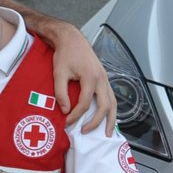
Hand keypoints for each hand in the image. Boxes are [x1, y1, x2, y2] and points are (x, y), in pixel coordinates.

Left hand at [35, 19, 116, 134]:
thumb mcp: (59, 73)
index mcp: (91, 77)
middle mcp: (102, 79)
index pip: (84, 103)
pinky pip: (112, 97)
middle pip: (104, 106)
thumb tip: (65, 110)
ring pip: (113, 103)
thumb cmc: (65, 54)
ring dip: (111, 119)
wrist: (72, 39)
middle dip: (97, 122)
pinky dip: (111, 109)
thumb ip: (61, 92)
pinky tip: (108, 117)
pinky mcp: (105, 79)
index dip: (75, 115)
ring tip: (108, 133)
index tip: (66, 121)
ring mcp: (106, 79)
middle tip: (86, 132)